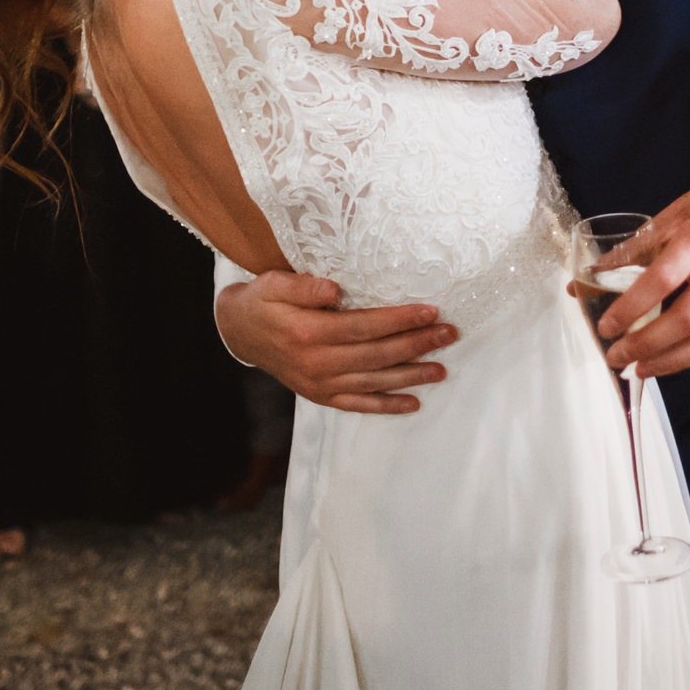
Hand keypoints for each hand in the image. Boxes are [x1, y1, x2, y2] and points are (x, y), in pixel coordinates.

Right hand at [213, 271, 457, 412]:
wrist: (239, 333)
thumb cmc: (263, 301)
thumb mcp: (273, 284)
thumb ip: (303, 286)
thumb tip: (332, 287)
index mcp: (308, 333)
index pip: (364, 327)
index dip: (399, 320)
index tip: (430, 311)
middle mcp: (317, 364)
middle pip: (377, 355)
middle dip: (417, 345)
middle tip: (449, 334)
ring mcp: (319, 384)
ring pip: (373, 382)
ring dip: (411, 376)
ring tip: (442, 369)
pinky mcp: (320, 395)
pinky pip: (358, 404)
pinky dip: (386, 405)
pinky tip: (413, 402)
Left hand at [595, 157, 689, 377]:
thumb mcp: (664, 221)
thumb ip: (627, 255)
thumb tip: (580, 286)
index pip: (661, 280)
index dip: (631, 308)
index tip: (606, 328)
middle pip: (686, 318)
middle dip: (647, 344)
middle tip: (617, 357)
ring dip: (671, 361)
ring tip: (641, 368)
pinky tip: (671, 360)